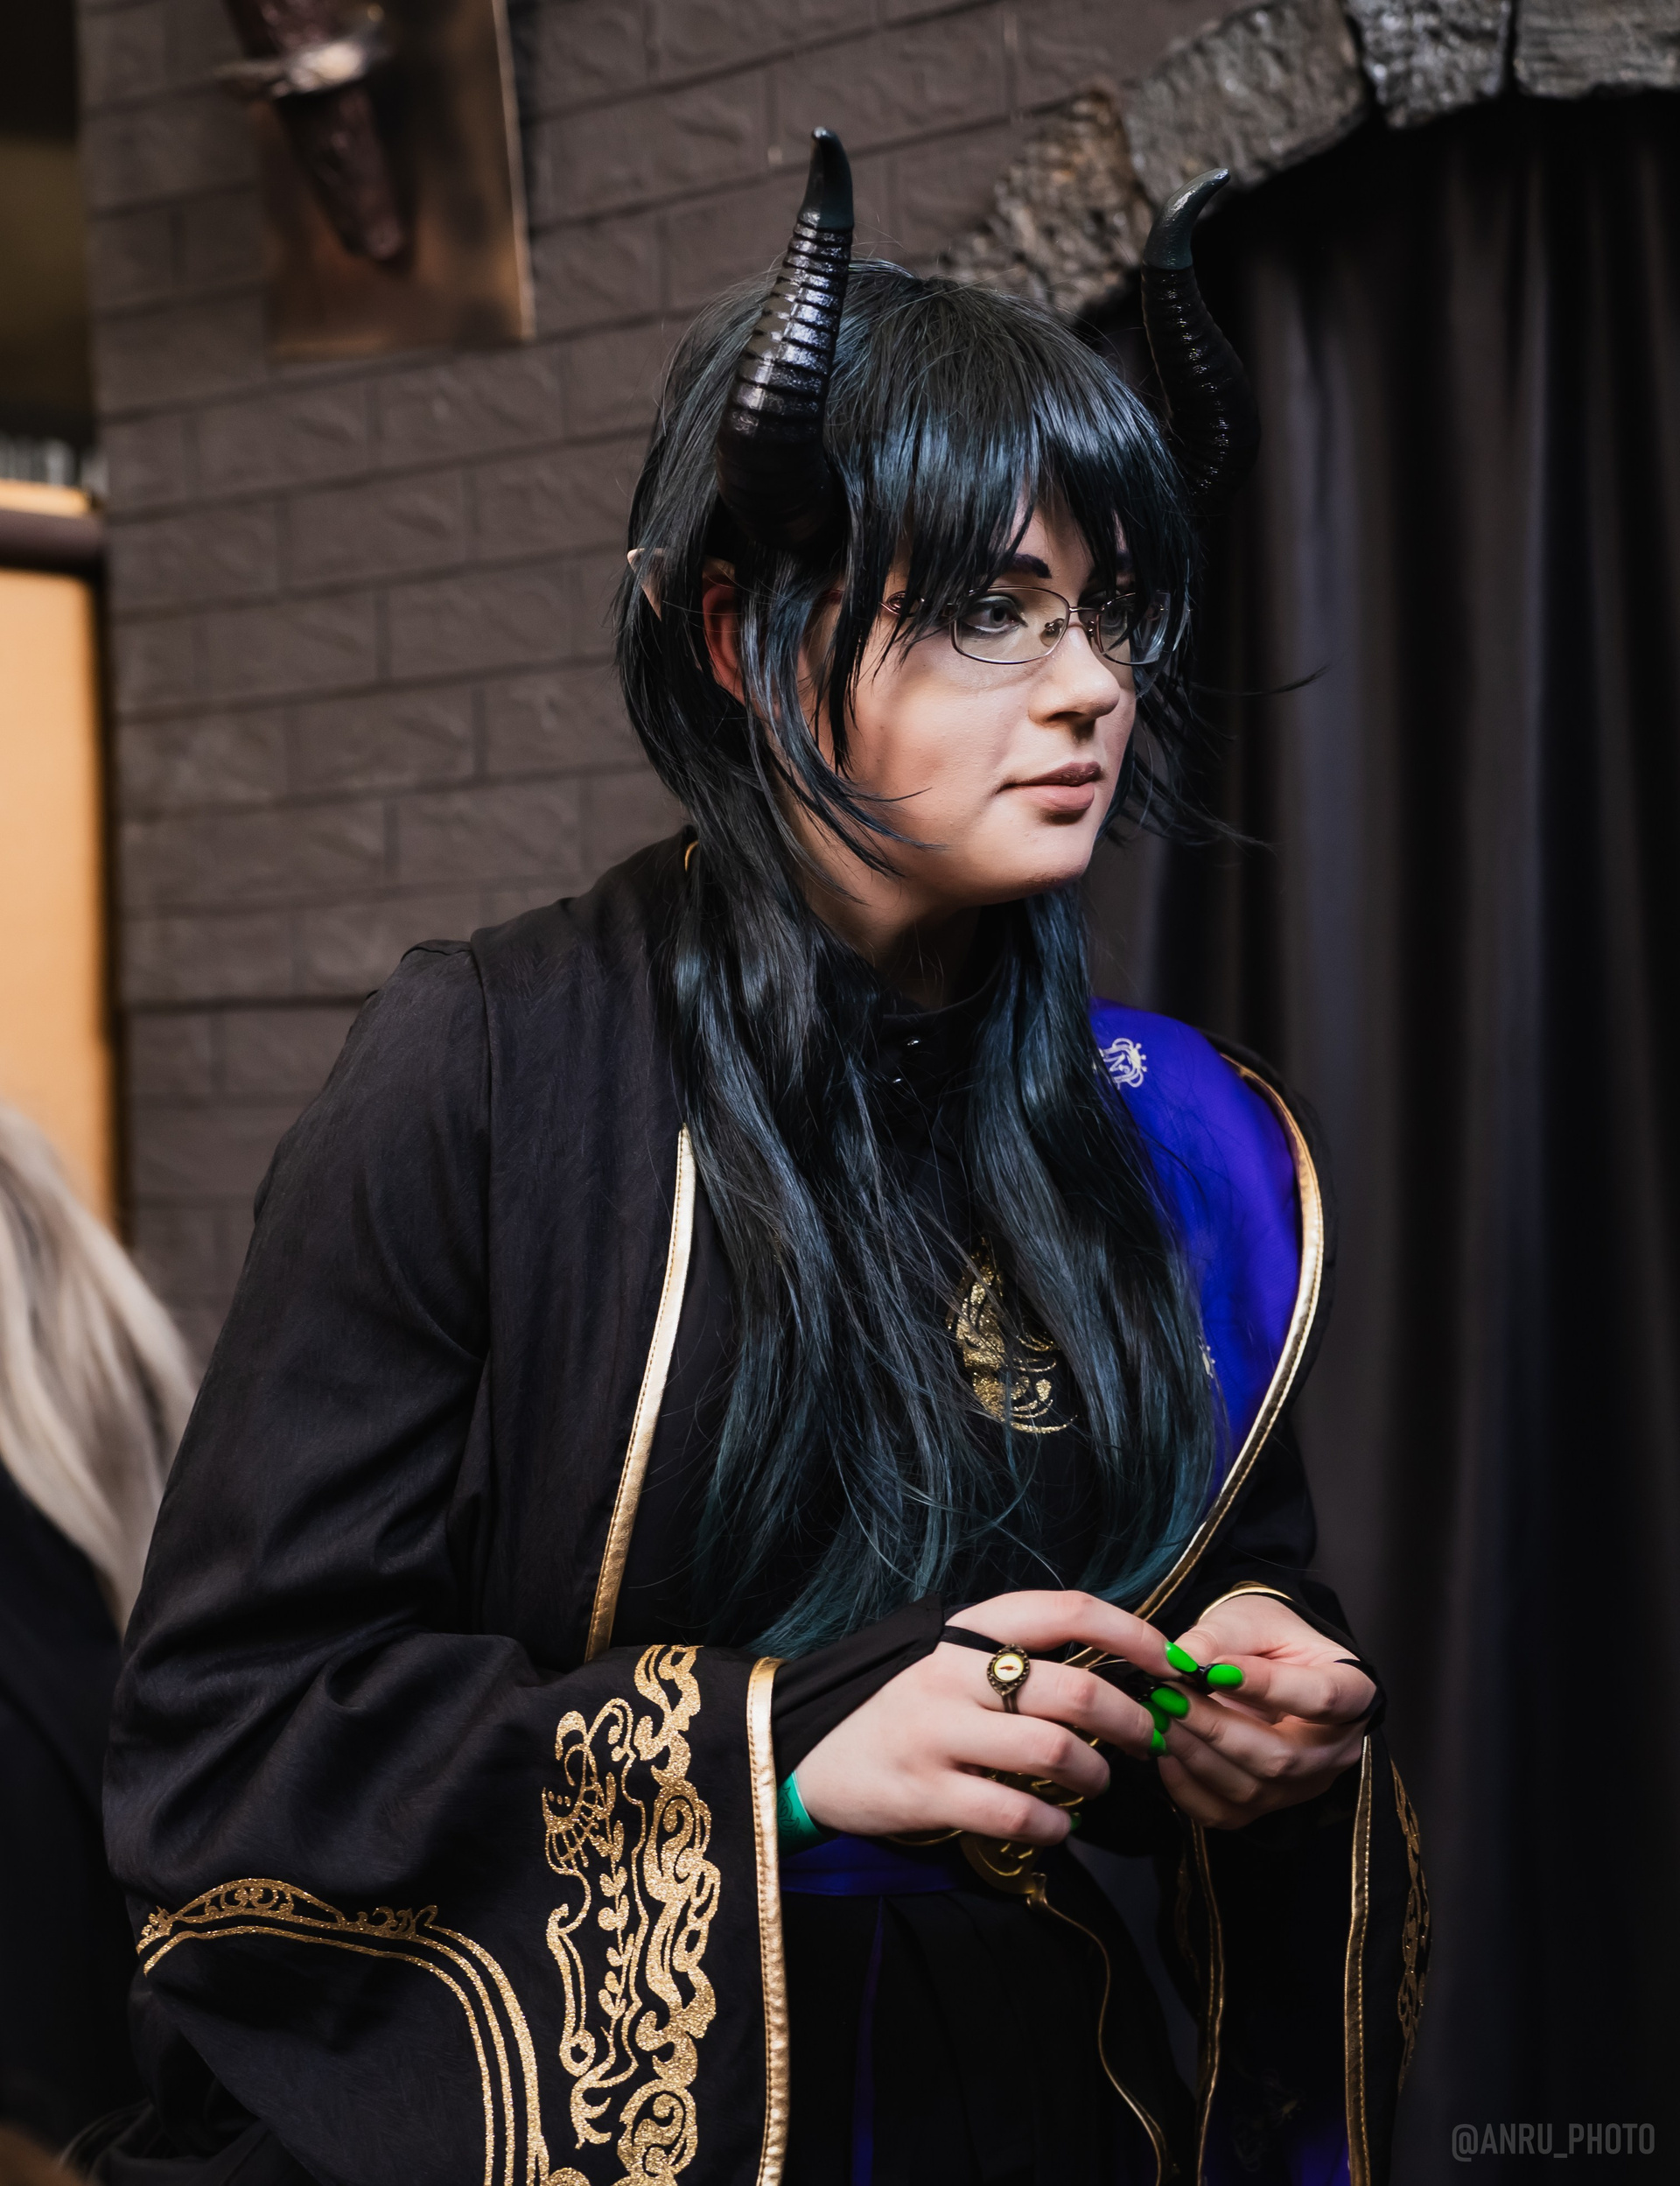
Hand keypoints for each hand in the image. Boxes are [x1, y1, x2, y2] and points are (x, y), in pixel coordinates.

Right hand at [793, 1590, 1167, 1846]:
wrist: (803, 1758)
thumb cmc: (898, 1712)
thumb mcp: (945, 1663)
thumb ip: (1009, 1658)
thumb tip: (1109, 1666)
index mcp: (962, 1632)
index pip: (1061, 1610)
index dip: (1128, 1630)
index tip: (1170, 1659)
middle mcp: (949, 1674)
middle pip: (1073, 1688)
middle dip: (1131, 1719)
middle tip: (1148, 1739)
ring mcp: (935, 1733)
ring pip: (1054, 1750)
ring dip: (1096, 1773)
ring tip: (1098, 1781)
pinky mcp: (925, 1793)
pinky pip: (1016, 1810)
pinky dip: (1057, 1824)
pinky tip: (1059, 1825)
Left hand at [1152, 1592, 1375, 1830]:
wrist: (1266, 1663)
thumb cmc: (1267, 1638)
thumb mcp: (1249, 1619)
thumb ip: (1217, 1638)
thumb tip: (1178, 1662)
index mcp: (1352, 1693)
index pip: (1320, 1699)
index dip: (1267, 1687)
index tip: (1213, 1669)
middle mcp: (1336, 1749)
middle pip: (1281, 1757)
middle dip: (1216, 1727)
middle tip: (1168, 1696)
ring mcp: (1303, 1785)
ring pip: (1251, 1789)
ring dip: (1195, 1754)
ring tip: (1158, 1716)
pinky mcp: (1268, 1805)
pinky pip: (1226, 1814)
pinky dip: (1186, 1787)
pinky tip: (1164, 1750)